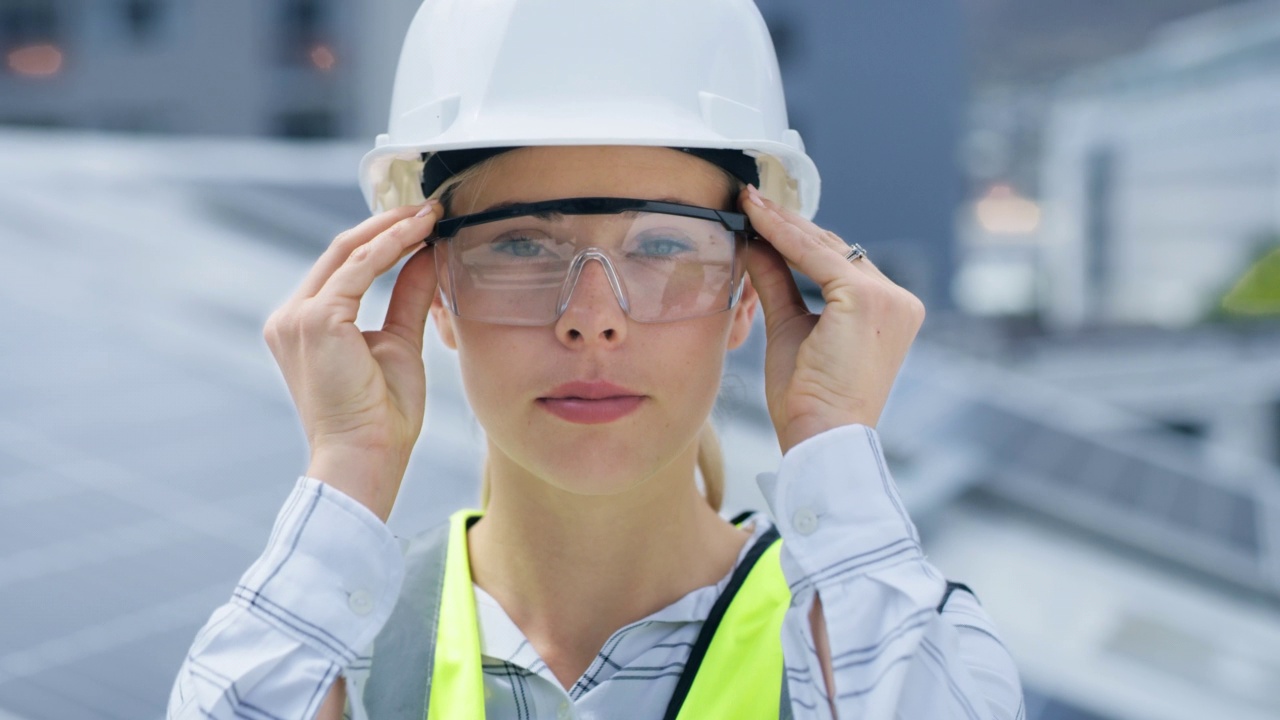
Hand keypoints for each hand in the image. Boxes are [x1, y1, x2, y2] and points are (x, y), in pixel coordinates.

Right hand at [263, 200, 441, 520]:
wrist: (367, 458)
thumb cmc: (382, 417)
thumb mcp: (399, 344)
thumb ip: (407, 298)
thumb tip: (427, 257)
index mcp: (303, 325)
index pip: (342, 267)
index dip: (382, 239)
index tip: (422, 222)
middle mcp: (290, 317)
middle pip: (341, 251)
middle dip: (387, 224)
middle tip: (429, 208)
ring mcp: (297, 317)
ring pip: (349, 252)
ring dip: (393, 228)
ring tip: (431, 214)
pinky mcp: (315, 320)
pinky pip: (359, 268)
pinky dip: (391, 246)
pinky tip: (419, 233)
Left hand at [740, 186, 924, 453]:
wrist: (821, 438)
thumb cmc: (808, 399)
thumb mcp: (791, 329)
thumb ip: (778, 285)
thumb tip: (757, 244)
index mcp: (889, 310)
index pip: (837, 263)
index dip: (797, 238)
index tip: (761, 215)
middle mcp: (897, 300)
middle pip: (834, 250)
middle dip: (788, 224)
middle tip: (750, 199)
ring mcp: (888, 298)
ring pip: (824, 248)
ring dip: (784, 223)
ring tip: (749, 202)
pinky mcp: (868, 299)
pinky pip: (815, 257)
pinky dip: (784, 236)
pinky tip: (758, 219)